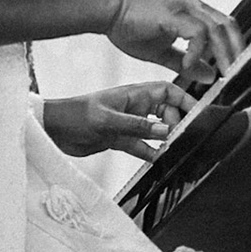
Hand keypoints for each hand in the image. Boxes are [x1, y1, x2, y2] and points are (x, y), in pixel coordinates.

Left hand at [42, 81, 195, 160]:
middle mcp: (135, 107)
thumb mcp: (108, 120)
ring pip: (156, 130)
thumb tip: (166, 132)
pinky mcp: (120, 139)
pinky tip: (157, 160)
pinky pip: (142, 146)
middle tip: (180, 138)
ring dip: (165, 139)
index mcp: (135, 94)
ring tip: (174, 150)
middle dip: (177, 124)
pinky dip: (150, 152)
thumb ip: (138, 126)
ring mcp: (128, 123)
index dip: (185, 100)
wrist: (52, 130)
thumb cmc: (76, 115)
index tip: (198, 114)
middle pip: (167, 112)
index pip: (168, 91)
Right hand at [106, 0, 244, 80]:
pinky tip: (189, 64)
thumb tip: (211, 75)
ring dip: (224, 53)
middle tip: (236, 76)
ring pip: (217, 29)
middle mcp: (194, 6)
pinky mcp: (173, 14)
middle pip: (228, 26)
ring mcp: (185, 7)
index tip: (235, 72)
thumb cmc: (130, 28)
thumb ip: (186, 63)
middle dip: (236, 51)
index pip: (226, 28)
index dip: (235, 48)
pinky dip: (197, 50)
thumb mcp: (163, 52)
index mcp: (194, 12)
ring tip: (223, 74)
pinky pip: (197, 32)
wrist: (107, 12)